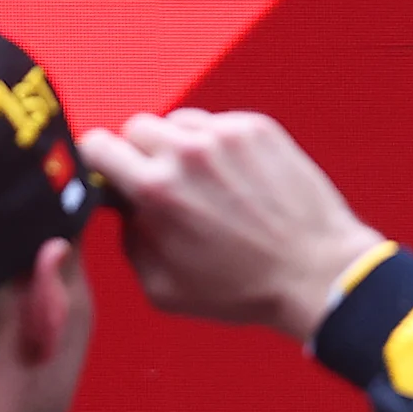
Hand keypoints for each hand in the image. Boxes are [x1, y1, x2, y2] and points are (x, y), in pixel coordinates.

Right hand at [78, 108, 385, 342]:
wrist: (317, 272)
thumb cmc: (244, 289)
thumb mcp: (163, 287)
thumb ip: (129, 241)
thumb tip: (122, 209)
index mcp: (156, 190)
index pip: (97, 146)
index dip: (95, 160)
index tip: (106, 173)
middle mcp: (188, 152)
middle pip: (135, 128)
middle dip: (139, 154)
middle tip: (160, 184)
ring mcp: (226, 134)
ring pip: (178, 122)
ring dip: (179, 146)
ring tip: (205, 185)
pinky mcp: (258, 127)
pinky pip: (218, 124)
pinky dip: (218, 146)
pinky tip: (236, 180)